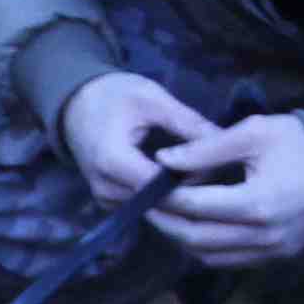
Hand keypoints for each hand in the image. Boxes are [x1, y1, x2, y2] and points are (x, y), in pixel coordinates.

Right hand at [55, 70, 220, 230]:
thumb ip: (188, 122)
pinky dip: (165, 196)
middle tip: (222, 171)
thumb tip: (227, 141)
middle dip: (190, 189)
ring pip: (154, 207)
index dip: (194, 179)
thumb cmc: (113, 95)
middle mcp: (106, 188)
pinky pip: (144, 206)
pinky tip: (184, 180)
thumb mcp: (153, 99)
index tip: (222, 167)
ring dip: (179, 195)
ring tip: (206, 175)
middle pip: (159, 201)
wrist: (75, 104)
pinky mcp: (109, 203)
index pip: (162, 185)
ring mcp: (105, 199)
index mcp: (113, 160)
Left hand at [153, 109, 303, 265]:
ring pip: (209, 256)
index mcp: (258, 203)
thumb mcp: (254, 132)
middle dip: (165, 223)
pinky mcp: (278, 256)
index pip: (196, 206)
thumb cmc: (302, 143)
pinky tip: (191, 229)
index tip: (143, 185)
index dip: (165, 198)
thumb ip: (206, 149)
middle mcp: (264, 235)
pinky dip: (204, 249)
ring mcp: (273, 251)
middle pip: (196, 238)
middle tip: (143, 206)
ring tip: (163, 217)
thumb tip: (164, 160)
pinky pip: (229, 261)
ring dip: (181, 239)